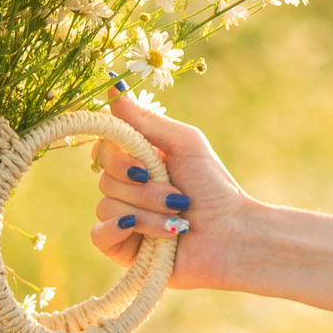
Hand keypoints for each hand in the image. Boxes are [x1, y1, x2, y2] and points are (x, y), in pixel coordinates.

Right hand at [90, 90, 255, 292]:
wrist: (233, 235)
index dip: (118, 156)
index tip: (146, 162)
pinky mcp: (123, 248)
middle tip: (178, 196)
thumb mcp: (185, 144)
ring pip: (107, 205)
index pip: (103, 149)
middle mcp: (127, 189)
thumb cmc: (214, 187)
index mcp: (138, 162)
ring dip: (148, 212)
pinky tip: (144, 232)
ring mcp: (123, 219)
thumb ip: (146, 120)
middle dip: (145, 188)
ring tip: (178, 220)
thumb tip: (112, 84)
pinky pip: (99, 234)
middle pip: (104, 178)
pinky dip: (120, 230)